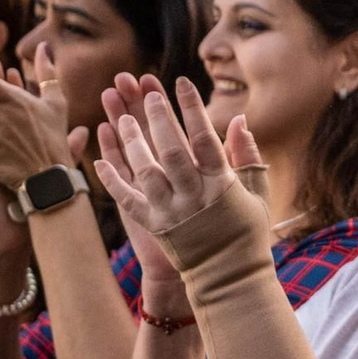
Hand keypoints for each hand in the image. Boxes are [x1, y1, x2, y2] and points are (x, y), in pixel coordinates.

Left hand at [92, 78, 252, 239]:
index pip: (205, 137)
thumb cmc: (247, 231)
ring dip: (131, 141)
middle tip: (146, 92)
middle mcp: (193, 195)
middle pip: (171, 148)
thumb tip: (238, 120)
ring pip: (144, 169)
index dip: (192, 108)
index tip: (181, 82)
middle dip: (157, 117)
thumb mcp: (257, 192)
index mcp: (221, 184)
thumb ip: (247, 155)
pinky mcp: (152, 225)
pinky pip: (127, 199)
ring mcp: (170, 211)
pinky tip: (101, 158)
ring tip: (121, 117)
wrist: (229, 276)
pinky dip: (112, 179)